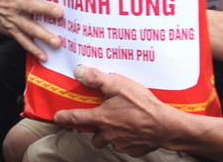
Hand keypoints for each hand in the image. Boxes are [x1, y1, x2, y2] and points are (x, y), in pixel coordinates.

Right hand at [0, 0, 62, 60]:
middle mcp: (17, 5)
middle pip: (32, 7)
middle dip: (46, 10)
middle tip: (60, 13)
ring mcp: (14, 19)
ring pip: (30, 28)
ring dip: (44, 35)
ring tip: (56, 42)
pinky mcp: (12, 31)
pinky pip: (24, 41)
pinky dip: (34, 50)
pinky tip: (44, 56)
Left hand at [53, 65, 172, 156]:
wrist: (165, 126)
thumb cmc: (142, 105)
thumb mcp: (119, 85)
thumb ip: (98, 79)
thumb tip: (79, 72)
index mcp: (101, 118)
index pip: (76, 118)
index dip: (65, 117)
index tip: (57, 117)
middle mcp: (108, 134)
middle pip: (94, 136)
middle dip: (95, 130)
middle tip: (102, 120)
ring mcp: (120, 143)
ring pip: (110, 141)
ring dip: (112, 134)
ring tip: (122, 123)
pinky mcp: (133, 150)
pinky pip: (125, 145)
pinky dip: (127, 139)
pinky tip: (136, 129)